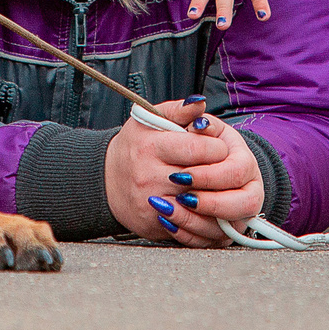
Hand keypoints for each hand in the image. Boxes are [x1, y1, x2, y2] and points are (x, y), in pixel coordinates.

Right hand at [103, 98, 263, 246]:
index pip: (199, 149)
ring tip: (219, 188)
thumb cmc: (135, 146)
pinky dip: (203, 218)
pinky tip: (207, 207)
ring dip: (215, 198)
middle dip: (219, 174)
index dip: (217, 149)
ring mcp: (151, 203)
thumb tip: (200, 103)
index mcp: (151, 147)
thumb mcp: (151, 120)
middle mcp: (149, 176)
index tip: (218, 149)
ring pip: (198, 205)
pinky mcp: (154, 223)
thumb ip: (179, 110)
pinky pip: (189, 226)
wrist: (105, 180)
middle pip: (201, 178)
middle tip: (223, 169)